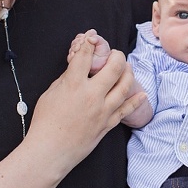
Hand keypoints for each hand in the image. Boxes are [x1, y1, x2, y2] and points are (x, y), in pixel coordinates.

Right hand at [29, 34, 145, 166]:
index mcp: (74, 85)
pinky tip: (142, 94)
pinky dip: (136, 101)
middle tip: (115, 54)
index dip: (90, 43)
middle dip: (116, 55)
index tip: (92, 37)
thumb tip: (78, 69)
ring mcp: (102, 110)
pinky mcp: (107, 124)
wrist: (50, 150)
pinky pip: (126, 110)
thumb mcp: (50, 93)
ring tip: (127, 67)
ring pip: (124, 86)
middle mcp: (92, 95)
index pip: (85, 56)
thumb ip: (66, 79)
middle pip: (113, 68)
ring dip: (128, 73)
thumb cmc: (45, 123)